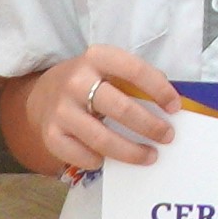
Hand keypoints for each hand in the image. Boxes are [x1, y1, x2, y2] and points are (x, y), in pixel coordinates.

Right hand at [19, 43, 180, 178]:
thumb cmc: (89, 83)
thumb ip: (135, 79)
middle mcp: (76, 81)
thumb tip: (170, 102)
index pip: (135, 70)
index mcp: (96, 57)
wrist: (42, 95)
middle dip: (150, 126)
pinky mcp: (52, 135)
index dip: (159, 90)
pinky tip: (110, 159)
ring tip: (150, 156)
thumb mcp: (108, 68)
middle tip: (167, 136)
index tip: (175, 107)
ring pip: (102, 138)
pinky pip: (82, 156)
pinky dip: (100, 161)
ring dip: (132, 152)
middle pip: (121, 108)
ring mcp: (61, 110)